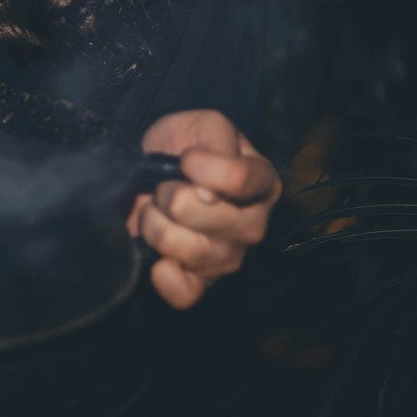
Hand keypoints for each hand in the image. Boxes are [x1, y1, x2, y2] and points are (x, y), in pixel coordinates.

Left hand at [126, 108, 280, 309]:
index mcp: (263, 182)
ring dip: (157, 226)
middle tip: (164, 187)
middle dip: (173, 197)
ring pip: (193, 251)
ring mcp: (229, 256)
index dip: (204, 168)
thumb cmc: (185, 144)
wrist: (154, 168)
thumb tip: (207, 193)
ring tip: (153, 211)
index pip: (240, 180)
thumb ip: (215, 142)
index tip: (184, 158)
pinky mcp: (201, 281)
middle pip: (216, 219)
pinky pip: (187, 293)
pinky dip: (166, 277)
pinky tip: (157, 258)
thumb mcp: (204, 124)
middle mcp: (253, 224)